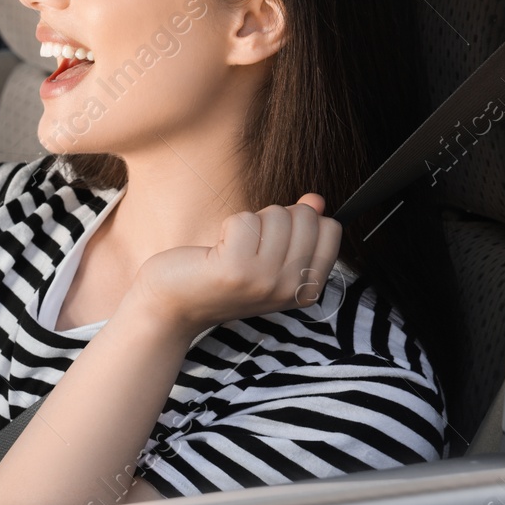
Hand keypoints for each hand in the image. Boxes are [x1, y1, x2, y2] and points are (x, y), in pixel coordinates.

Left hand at [126, 193, 342, 337]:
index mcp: (308, 290)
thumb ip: (299, 231)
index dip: (302, 221)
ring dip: (250, 222)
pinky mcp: (235, 269)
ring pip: (276, 215)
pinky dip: (229, 225)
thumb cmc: (221, 277)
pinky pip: (245, 219)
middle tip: (248, 244)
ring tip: (232, 248)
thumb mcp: (269, 260)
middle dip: (274, 217)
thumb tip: (316, 200)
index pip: (331, 230)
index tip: (275, 238)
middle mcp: (291, 288)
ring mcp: (265, 281)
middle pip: (305, 218)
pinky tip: (218, 249)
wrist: (173, 305)